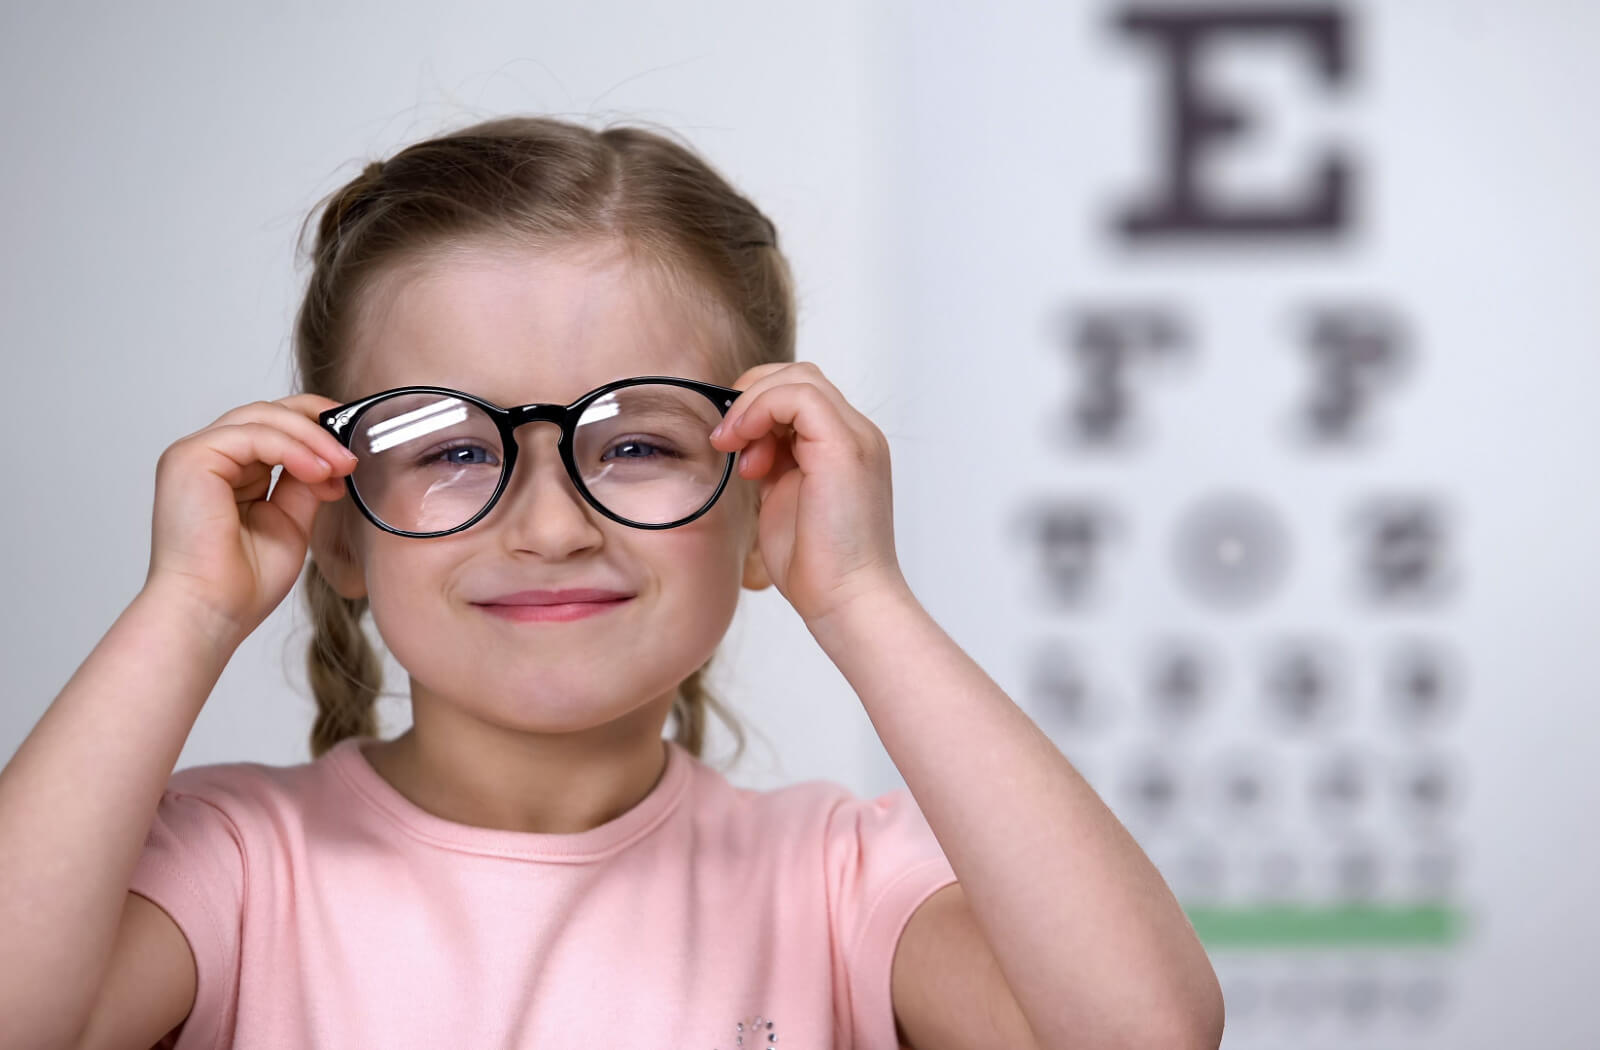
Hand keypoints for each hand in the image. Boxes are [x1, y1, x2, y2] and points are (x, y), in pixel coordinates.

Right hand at [144, 394, 359, 647]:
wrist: (212, 613)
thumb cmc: (242, 584)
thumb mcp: (291, 522)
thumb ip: (305, 485)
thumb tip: (333, 460)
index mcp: (227, 471)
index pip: (273, 428)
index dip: (315, 428)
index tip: (352, 444)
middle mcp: (207, 457)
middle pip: (268, 414)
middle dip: (318, 427)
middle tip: (352, 455)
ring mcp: (194, 454)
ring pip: (263, 417)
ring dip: (312, 438)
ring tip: (342, 467)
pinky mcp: (191, 458)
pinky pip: (253, 435)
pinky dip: (293, 448)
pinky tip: (319, 471)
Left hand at [709, 362, 908, 625]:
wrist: (847, 601)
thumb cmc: (817, 567)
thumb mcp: (782, 500)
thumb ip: (772, 465)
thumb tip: (743, 443)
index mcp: (844, 447)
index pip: (799, 394)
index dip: (757, 406)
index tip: (732, 446)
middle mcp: (857, 435)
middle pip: (798, 375)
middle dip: (751, 397)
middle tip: (727, 441)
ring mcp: (856, 437)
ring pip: (798, 377)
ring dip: (753, 405)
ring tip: (735, 448)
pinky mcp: (845, 446)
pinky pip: (798, 396)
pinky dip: (761, 410)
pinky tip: (745, 447)